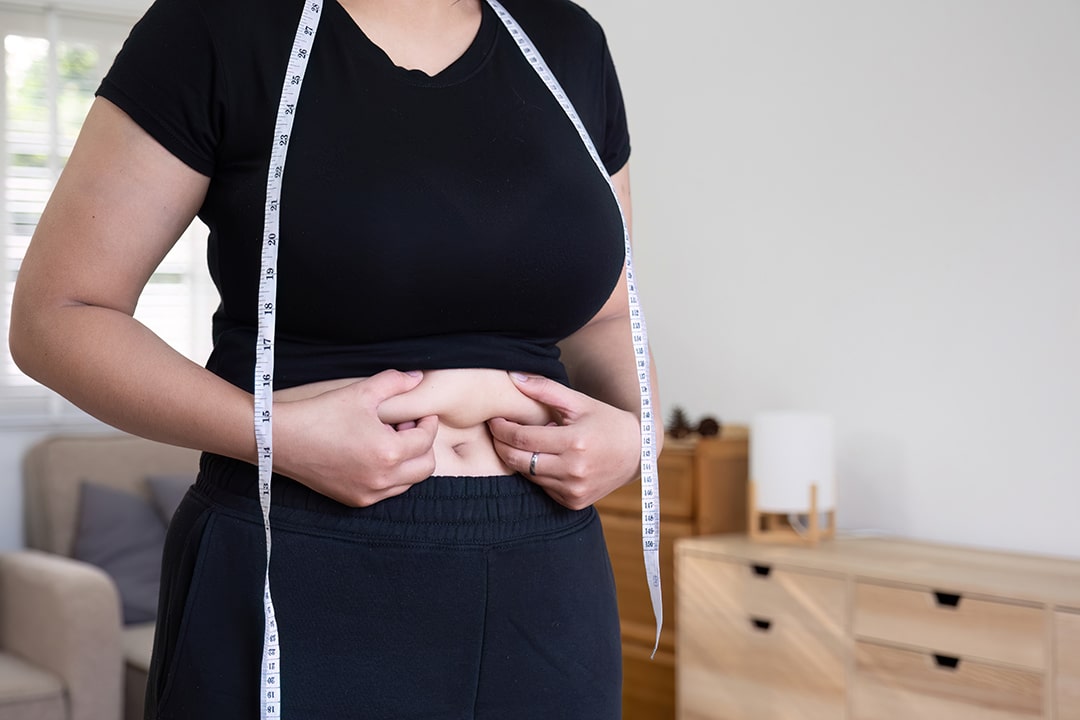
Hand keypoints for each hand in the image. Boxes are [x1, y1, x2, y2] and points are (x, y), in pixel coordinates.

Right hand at [272, 370, 437, 506]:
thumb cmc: (321, 414)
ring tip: (388, 440)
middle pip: (425, 467)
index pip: (426, 440)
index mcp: (388, 452)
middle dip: (423, 445)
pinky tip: (374, 455)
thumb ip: (395, 382)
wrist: (281, 440)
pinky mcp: (355, 501)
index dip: (428, 424)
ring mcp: (368, 494)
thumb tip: (418, 377)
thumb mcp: (361, 392)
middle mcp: (382, 479)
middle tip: (406, 428)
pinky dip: (391, 476)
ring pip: (408, 482)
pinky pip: (387, 492)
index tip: (422, 415)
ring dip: (408, 462)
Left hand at [487, 373, 640, 509]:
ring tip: (526, 442)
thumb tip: (514, 377)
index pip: (522, 438)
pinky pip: (543, 488)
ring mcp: (574, 490)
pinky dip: (538, 473)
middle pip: (518, 461)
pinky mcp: (574, 502)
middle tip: (497, 431)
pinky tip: (545, 459)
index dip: (502, 428)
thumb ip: (545, 389)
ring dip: (520, 459)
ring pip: (528, 476)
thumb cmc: (606, 422)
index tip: (494, 419)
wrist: (637, 453)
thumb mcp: (579, 402)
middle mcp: (573, 470)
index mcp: (574, 443)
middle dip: (501, 445)